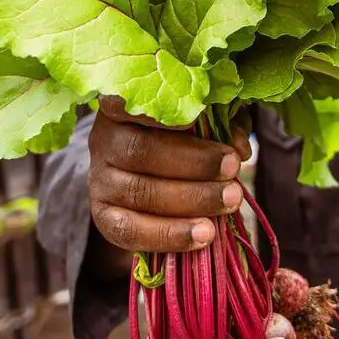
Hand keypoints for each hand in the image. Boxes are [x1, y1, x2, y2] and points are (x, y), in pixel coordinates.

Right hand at [88, 97, 251, 259]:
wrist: (150, 178)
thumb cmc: (180, 137)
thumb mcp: (201, 120)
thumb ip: (220, 124)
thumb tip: (239, 149)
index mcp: (120, 108)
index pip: (125, 103)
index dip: (155, 113)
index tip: (194, 118)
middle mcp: (103, 141)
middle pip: (141, 152)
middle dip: (194, 163)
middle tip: (233, 168)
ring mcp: (99, 181)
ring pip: (140, 193)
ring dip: (191, 200)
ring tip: (230, 201)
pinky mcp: (103, 217)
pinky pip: (131, 231)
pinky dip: (170, 235)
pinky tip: (203, 235)